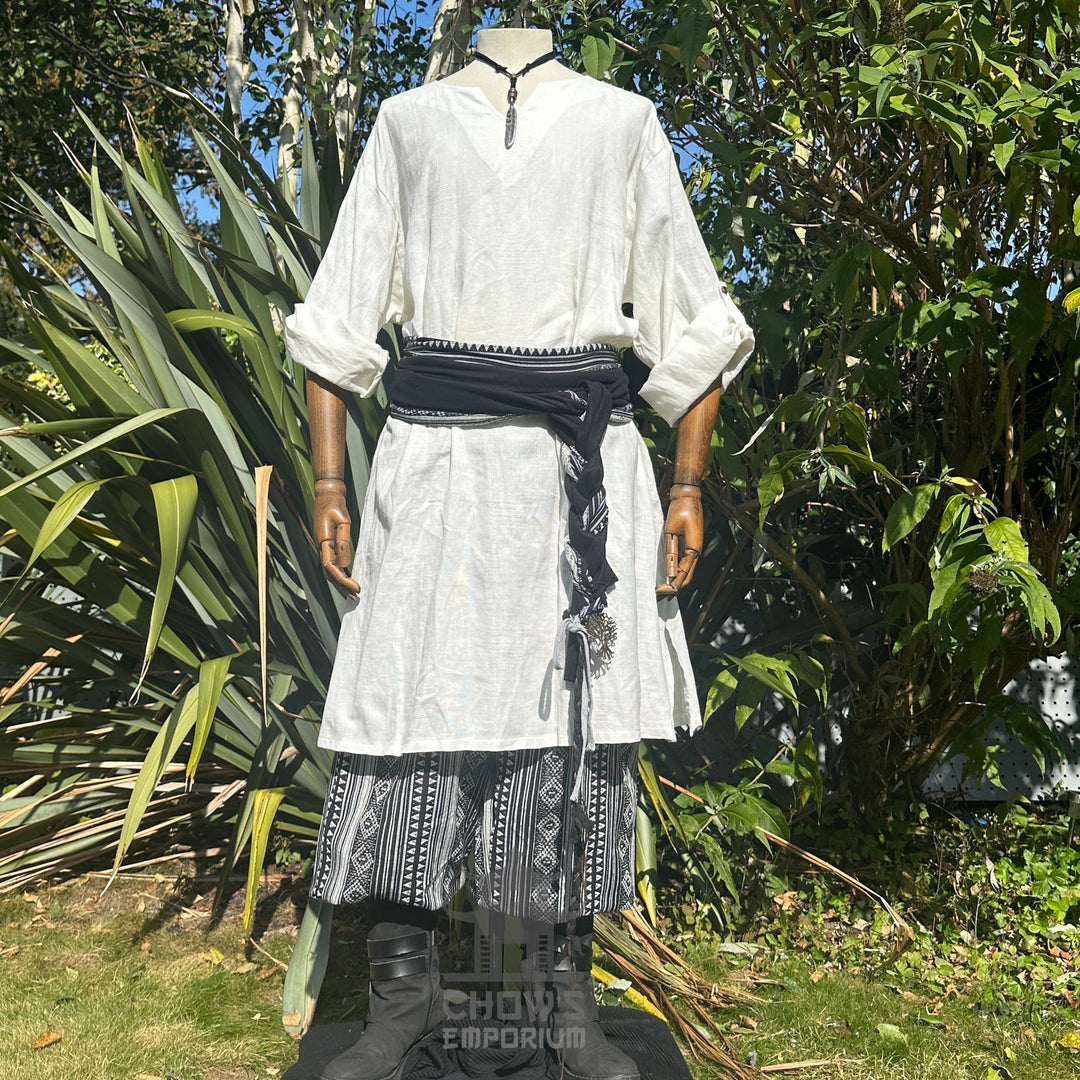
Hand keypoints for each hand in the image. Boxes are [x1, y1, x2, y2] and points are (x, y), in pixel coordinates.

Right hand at [314, 479, 359, 600]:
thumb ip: (343, 541)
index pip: (330, 568)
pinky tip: (349, 580)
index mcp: (323, 542)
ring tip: (354, 594)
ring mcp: (323, 547)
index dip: (343, 580)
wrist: (327, 495)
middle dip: (342, 587)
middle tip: (357, 597)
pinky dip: (340, 575)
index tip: (357, 587)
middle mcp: (321, 547)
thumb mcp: (343, 521)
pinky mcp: (327, 546)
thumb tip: (345, 564)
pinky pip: (332, 565)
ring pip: (330, 572)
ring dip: (341, 584)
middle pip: (329, 574)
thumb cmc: (335, 506)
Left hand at [656, 485, 702, 596]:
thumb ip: (671, 551)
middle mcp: (695, 551)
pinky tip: (669, 578)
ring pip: (686, 571)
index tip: (662, 593)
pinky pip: (684, 563)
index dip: (673, 586)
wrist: (688, 495)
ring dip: (676, 583)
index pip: (684, 574)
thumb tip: (670, 573)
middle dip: (675, 589)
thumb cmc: (680, 509)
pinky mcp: (688, 544)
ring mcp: (693, 548)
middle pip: (687, 576)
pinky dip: (677, 572)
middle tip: (661, 599)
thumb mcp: (672, 530)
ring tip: (664, 593)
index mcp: (694, 549)